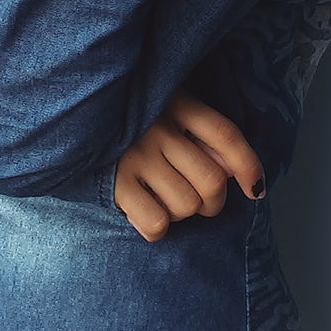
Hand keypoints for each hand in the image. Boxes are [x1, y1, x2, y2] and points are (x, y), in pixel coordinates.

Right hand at [113, 88, 264, 242]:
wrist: (75, 113)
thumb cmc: (135, 118)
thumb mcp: (170, 108)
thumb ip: (202, 133)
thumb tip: (232, 172)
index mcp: (178, 103)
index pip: (226, 136)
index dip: (249, 166)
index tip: (255, 190)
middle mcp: (158, 128)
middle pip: (212, 182)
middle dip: (213, 202)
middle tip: (199, 198)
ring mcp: (135, 155)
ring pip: (187, 205)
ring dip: (182, 212)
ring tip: (164, 197)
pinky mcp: (115, 183)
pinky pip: (157, 223)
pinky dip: (157, 227)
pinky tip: (146, 210)